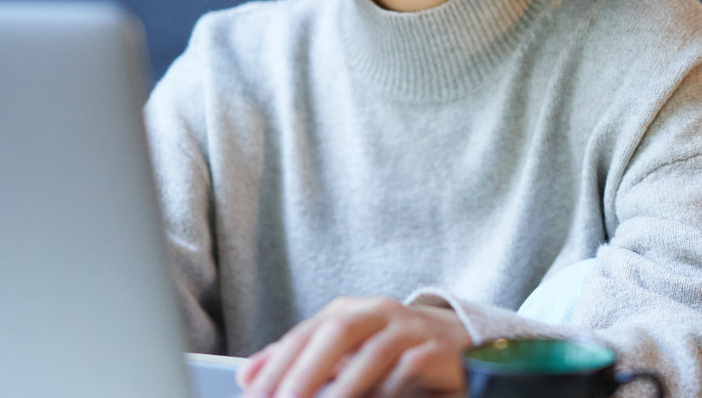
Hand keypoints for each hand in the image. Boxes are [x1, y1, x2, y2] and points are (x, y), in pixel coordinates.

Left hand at [239, 295, 471, 397]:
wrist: (453, 343)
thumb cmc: (388, 351)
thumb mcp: (341, 353)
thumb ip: (297, 362)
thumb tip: (248, 376)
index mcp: (347, 311)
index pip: (304, 334)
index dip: (276, 365)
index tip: (254, 394)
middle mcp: (377, 312)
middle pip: (337, 333)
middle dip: (306, 371)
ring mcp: (410, 329)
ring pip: (374, 351)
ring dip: (346, 385)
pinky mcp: (437, 349)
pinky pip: (410, 368)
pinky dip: (389, 388)